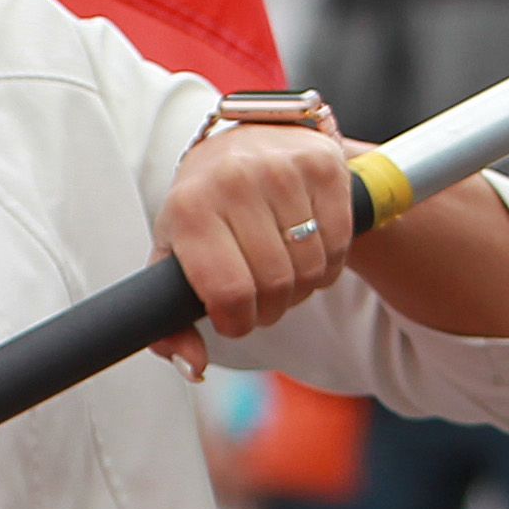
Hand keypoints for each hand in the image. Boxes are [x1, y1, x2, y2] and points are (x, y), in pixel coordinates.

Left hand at [160, 124, 356, 339]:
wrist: (245, 142)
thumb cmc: (204, 211)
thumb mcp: (174, 260)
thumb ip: (170, 323)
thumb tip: (195, 367)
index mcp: (189, 207)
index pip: (228, 292)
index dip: (237, 322)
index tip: (234, 319)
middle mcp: (234, 180)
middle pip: (274, 285)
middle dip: (269, 310)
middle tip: (260, 300)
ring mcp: (282, 168)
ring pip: (309, 269)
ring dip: (300, 289)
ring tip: (282, 275)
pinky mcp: (323, 165)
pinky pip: (339, 245)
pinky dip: (327, 265)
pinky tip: (307, 252)